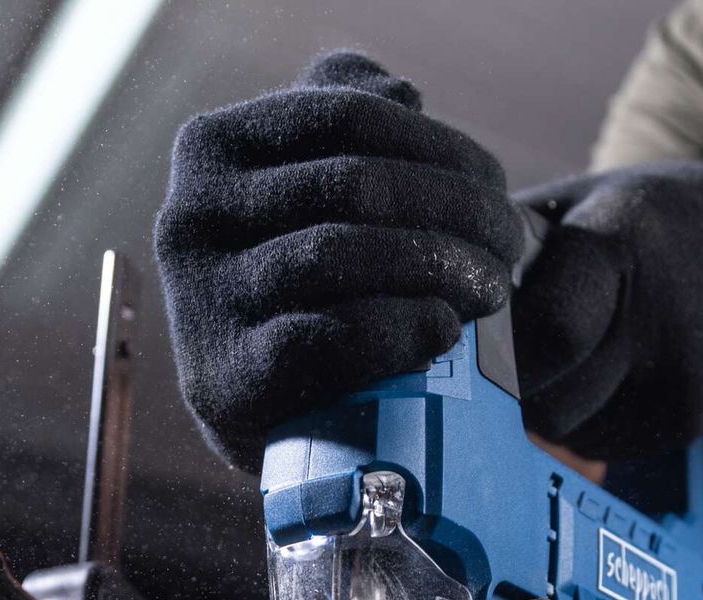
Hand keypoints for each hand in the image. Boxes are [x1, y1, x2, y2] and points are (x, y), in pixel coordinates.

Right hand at [155, 52, 523, 470]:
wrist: (246, 402)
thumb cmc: (292, 285)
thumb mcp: (298, 192)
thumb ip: (336, 125)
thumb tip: (402, 93)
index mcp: (215, 148)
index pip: (349, 117)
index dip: (442, 149)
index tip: (498, 189)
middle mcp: (193, 215)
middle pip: (356, 186)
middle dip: (457, 213)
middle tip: (509, 249)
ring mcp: (204, 300)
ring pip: (342, 254)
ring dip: (440, 268)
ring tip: (492, 291)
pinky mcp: (231, 380)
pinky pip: (330, 338)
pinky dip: (401, 330)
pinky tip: (446, 330)